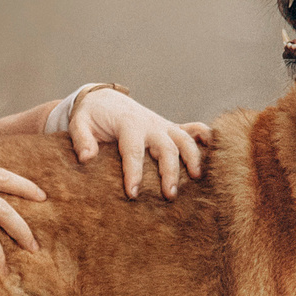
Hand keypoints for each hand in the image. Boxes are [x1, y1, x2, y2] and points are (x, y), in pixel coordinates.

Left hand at [67, 88, 214, 198]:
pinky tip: (216, 153)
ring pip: (184, 140)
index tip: (132, 194)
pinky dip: (207, 138)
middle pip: (166, 148)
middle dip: (169, 172)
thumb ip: (82, 139)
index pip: (133, 150)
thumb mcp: (79, 122)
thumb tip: (87, 158)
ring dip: (193, 158)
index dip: (133, 173)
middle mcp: (150, 124)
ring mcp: (163, 125)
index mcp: (128, 124)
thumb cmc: (91, 115)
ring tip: (196, 179)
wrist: (105, 99)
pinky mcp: (170, 128)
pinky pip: (194, 130)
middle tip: (169, 196)